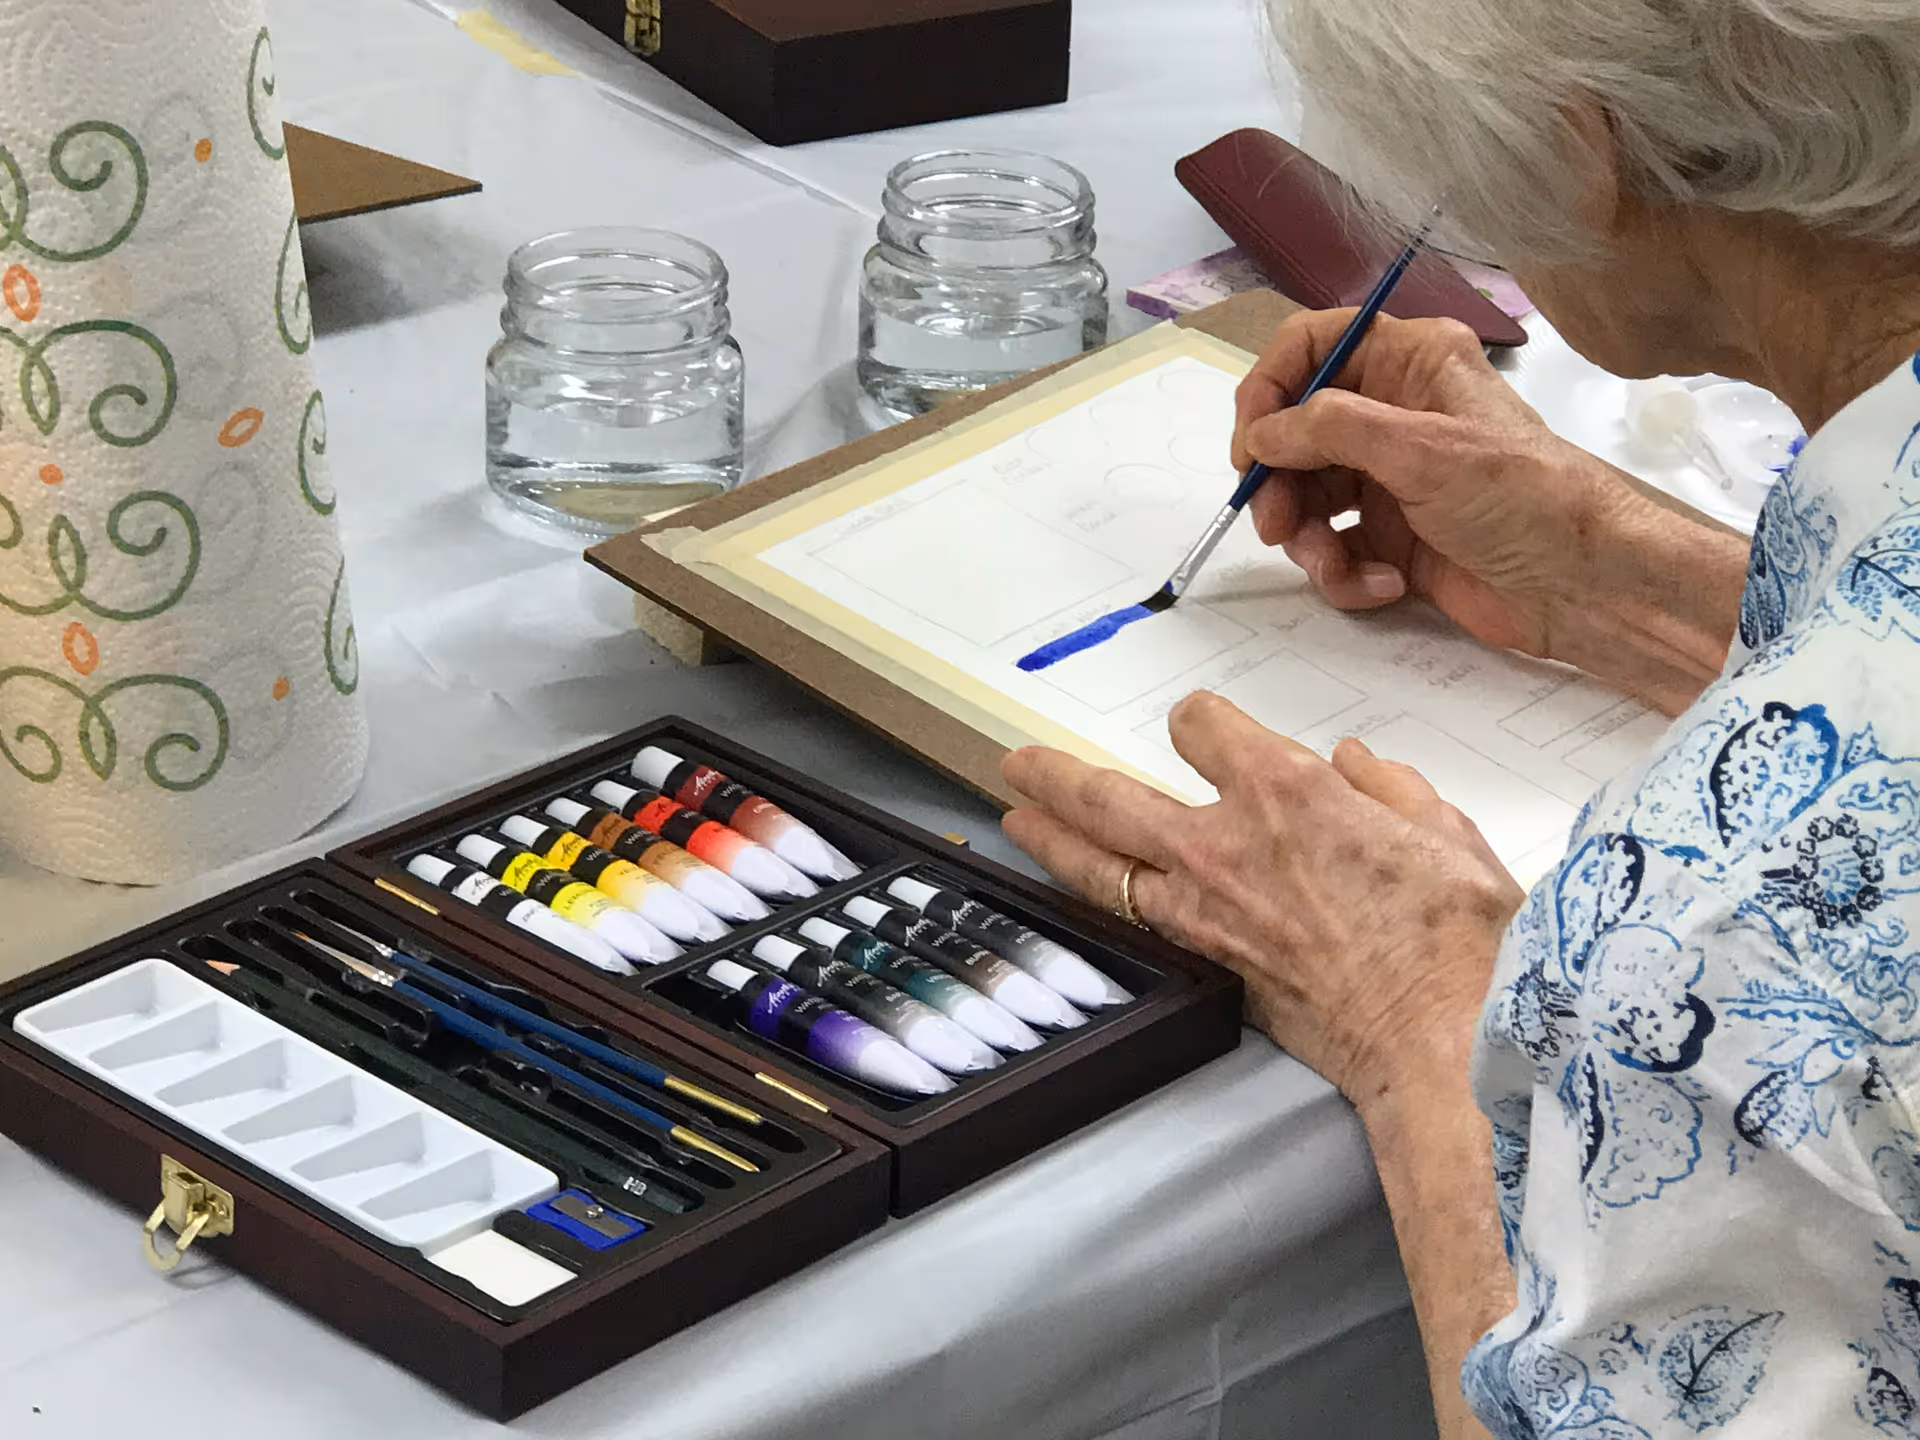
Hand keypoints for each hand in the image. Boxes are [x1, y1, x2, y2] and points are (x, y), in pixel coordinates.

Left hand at [1001, 693, 1523, 1102]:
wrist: (1442, 1044)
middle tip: (1021, 764)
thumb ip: (1391, 789)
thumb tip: (1356, 763)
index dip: (1201, 721)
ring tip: (1013, 819)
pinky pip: (1131, 923)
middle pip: (1111, 796)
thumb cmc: (1461, 941)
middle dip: (1059, 775)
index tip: (1201, 728)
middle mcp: (1226, 842)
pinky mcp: (1206, 968)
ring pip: (1099, 865)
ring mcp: (1204, 911)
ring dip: (1050, 838)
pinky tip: (1080, 897)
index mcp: (1286, 790)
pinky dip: (1096, 904)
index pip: (1203, 726)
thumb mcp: (1446, 835)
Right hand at [1232, 309, 1746, 713]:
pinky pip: (1333, 549)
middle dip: (1279, 482)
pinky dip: (1344, 572)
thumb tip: (1262, 434)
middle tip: (1276, 523)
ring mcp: (1390, 478)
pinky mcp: (1391, 538)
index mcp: (1410, 363)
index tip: (1251, 441)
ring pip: (1306, 498)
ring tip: (1333, 564)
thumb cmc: (1523, 498)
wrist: (1583, 587)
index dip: (1270, 387)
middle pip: (1295, 433)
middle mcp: (1393, 414)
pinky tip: (1384, 584)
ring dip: (1308, 538)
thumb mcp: (1421, 450)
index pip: (1312, 346)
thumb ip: (1329, 430)